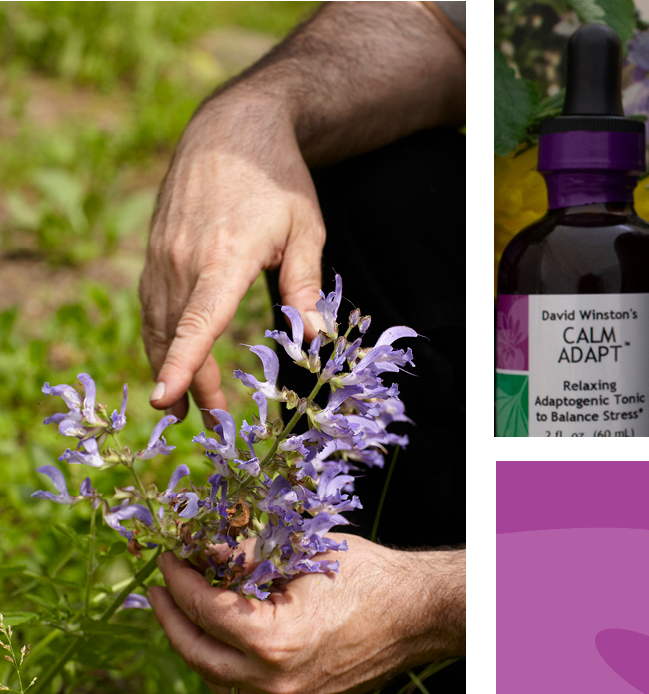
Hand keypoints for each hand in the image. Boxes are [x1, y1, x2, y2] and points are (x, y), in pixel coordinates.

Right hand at [138, 2, 463, 421]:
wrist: (232, 130)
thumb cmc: (277, 181)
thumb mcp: (306, 230)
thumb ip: (305, 287)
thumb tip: (313, 339)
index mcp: (225, 256)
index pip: (201, 322)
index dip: (184, 364)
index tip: (167, 398)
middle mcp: (184, 258)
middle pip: (178, 335)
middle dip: (190, 384)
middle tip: (211, 424)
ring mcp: (164, 254)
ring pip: (158, 324)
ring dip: (170, 366)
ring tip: (183, 406)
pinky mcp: (156, 251)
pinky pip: (152, 305)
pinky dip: (161, 337)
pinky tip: (172, 357)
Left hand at [146, 536, 465, 693]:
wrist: (419, 614)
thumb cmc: (369, 576)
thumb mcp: (304, 555)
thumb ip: (249, 556)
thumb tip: (203, 548)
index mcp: (274, 640)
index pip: (204, 608)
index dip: (180, 580)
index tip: (167, 559)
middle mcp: (274, 681)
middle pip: (197, 652)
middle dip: (171, 617)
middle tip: (159, 590)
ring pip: (216, 681)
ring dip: (194, 646)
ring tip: (185, 615)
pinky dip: (224, 671)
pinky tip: (221, 646)